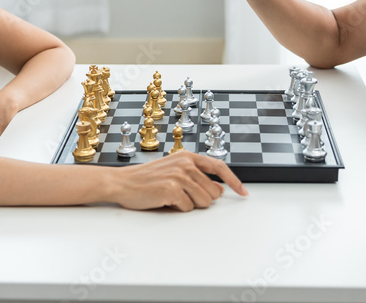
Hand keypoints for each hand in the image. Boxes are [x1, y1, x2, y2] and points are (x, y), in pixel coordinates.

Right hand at [110, 151, 248, 210]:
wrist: (121, 182)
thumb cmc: (146, 179)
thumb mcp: (174, 171)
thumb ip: (197, 177)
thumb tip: (219, 190)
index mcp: (187, 156)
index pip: (219, 167)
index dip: (234, 181)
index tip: (243, 192)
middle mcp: (185, 163)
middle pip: (213, 192)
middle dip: (201, 199)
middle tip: (182, 196)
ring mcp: (179, 175)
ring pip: (204, 202)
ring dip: (190, 205)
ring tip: (172, 197)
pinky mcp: (172, 189)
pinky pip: (188, 208)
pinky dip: (178, 209)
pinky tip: (165, 200)